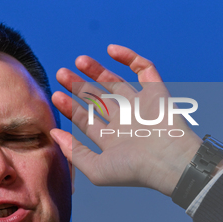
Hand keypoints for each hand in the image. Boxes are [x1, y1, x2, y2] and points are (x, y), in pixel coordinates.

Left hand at [51, 44, 202, 195]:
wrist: (169, 162)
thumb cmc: (134, 171)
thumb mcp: (96, 169)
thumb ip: (74, 152)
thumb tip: (53, 133)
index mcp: (112, 139)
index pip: (87, 119)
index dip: (70, 107)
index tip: (55, 96)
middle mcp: (125, 121)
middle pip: (98, 99)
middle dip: (79, 86)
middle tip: (61, 74)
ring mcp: (140, 106)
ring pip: (116, 82)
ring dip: (97, 70)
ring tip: (78, 61)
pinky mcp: (156, 92)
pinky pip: (144, 69)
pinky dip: (129, 57)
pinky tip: (110, 50)